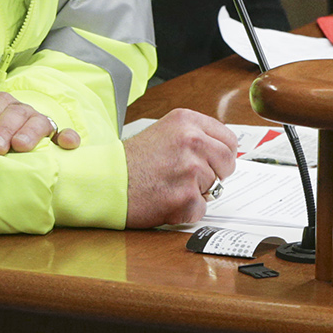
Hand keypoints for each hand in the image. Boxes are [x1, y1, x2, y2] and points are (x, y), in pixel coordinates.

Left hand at [0, 91, 79, 153]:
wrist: (18, 132)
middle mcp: (20, 109)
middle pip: (13, 114)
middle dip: (3, 130)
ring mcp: (39, 120)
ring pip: (37, 121)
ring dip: (29, 133)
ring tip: (21, 146)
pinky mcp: (56, 135)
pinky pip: (64, 134)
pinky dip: (68, 137)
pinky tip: (68, 145)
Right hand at [122, 108, 236, 228]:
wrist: (105, 180)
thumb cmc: (130, 160)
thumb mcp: (164, 132)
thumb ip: (194, 137)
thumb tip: (224, 152)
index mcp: (187, 121)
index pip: (228, 139)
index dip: (220, 155)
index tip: (210, 161)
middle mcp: (191, 141)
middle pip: (227, 163)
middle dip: (214, 174)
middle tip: (189, 177)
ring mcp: (190, 170)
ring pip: (214, 188)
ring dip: (196, 192)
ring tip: (169, 186)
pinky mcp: (185, 197)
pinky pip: (201, 209)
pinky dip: (185, 210)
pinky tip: (166, 200)